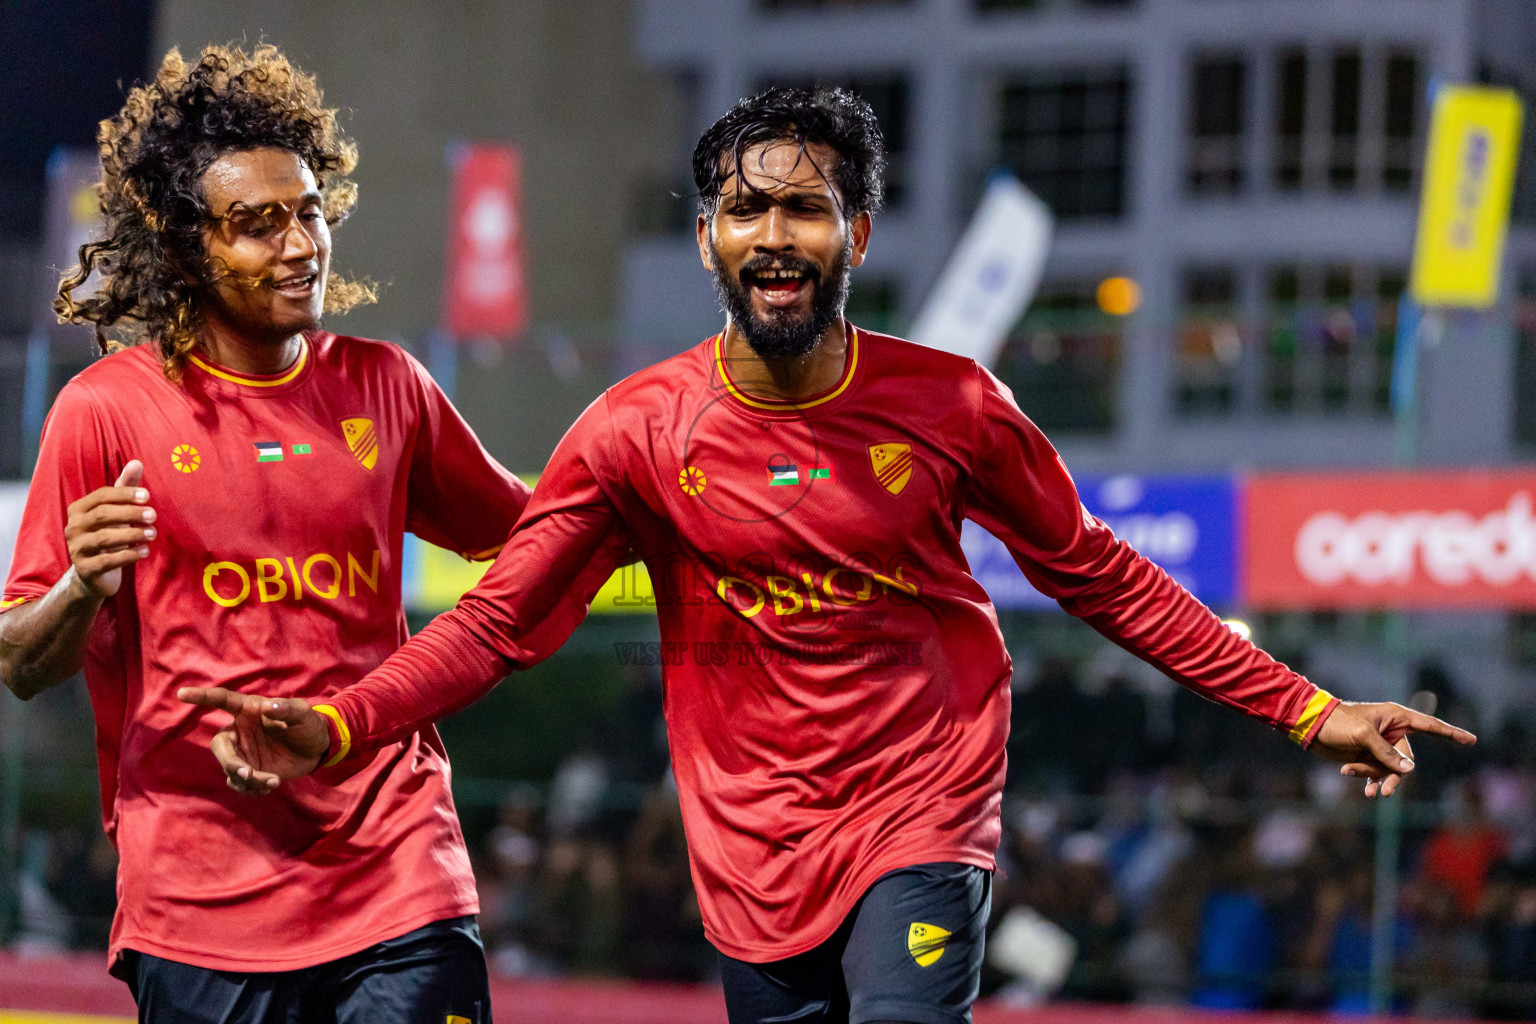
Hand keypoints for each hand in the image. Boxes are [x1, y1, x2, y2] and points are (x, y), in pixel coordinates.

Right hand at [64, 461, 154, 598]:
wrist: (95, 573)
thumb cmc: (108, 533)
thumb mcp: (116, 510)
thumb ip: (125, 487)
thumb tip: (137, 462)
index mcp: (79, 509)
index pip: (101, 496)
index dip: (124, 494)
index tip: (147, 495)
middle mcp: (73, 528)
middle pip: (102, 515)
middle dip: (130, 513)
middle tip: (153, 515)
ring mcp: (76, 549)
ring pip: (104, 538)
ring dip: (132, 534)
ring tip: (153, 533)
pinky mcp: (85, 569)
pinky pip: (107, 560)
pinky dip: (128, 554)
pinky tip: (145, 550)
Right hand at [177, 686, 329, 793]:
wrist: (317, 749)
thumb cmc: (307, 724)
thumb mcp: (303, 713)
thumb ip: (287, 708)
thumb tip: (268, 706)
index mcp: (248, 710)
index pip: (221, 700)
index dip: (202, 696)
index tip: (182, 694)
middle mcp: (240, 731)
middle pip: (220, 746)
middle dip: (230, 762)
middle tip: (248, 772)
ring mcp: (243, 752)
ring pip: (230, 769)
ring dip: (247, 779)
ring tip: (272, 781)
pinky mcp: (250, 770)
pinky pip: (239, 783)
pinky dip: (252, 788)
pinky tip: (271, 785)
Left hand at [1310, 700, 1475, 797]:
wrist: (1310, 727)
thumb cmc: (1337, 723)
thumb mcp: (1363, 737)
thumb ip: (1387, 753)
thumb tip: (1409, 770)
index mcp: (1396, 717)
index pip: (1430, 726)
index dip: (1451, 734)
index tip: (1471, 741)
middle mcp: (1391, 731)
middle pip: (1407, 760)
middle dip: (1395, 776)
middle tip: (1383, 792)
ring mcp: (1379, 744)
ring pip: (1391, 770)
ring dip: (1378, 779)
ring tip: (1369, 792)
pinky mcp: (1366, 755)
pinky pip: (1375, 772)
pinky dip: (1367, 778)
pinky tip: (1355, 781)